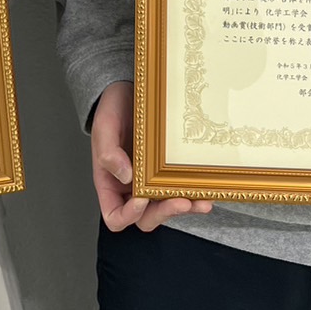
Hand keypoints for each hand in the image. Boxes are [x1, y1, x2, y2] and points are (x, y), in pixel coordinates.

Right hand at [92, 80, 212, 232]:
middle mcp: (130, 189)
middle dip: (164, 213)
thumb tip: (126, 177)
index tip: (142, 199)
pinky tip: (206, 190)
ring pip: (166, 207)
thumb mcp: (104, 127)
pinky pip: (179, 189)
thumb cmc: (111, 109)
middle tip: (181, 202)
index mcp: (110, 184)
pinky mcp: (167, 171)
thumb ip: (108, 153)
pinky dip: (193, 193)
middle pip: (146, 218)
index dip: (128, 215)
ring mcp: (150, 181)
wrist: (127, 91)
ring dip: (185, 207)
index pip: (116, 216)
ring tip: (202, 202)